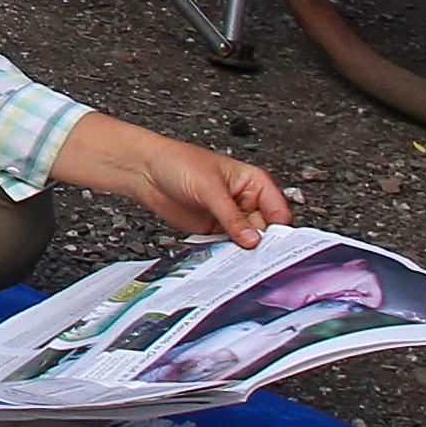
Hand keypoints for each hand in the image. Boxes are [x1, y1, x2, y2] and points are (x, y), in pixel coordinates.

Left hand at [55, 115, 291, 247]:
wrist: (146, 171)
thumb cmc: (178, 163)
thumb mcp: (209, 188)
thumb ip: (231, 215)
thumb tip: (253, 239)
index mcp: (253, 183)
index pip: (277, 211)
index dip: (279, 230)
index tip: (274, 248)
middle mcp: (245, 201)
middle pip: (265, 230)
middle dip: (261, 246)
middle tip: (257, 261)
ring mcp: (230, 217)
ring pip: (246, 242)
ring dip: (243, 253)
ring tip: (239, 263)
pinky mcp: (213, 230)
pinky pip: (227, 247)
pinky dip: (226, 256)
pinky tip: (224, 262)